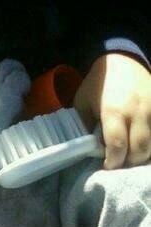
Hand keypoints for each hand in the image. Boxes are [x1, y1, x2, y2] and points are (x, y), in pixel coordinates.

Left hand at [74, 53, 150, 168]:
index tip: (107, 166)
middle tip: (120, 164)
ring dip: (142, 156)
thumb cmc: (100, 82)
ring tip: (130, 156)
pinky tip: (141, 144)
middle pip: (139, 151)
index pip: (117, 145)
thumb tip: (88, 147)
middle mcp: (137, 113)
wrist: (123, 60)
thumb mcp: (83, 100)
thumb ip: (84, 123)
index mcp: (113, 110)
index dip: (113, 161)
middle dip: (129, 163)